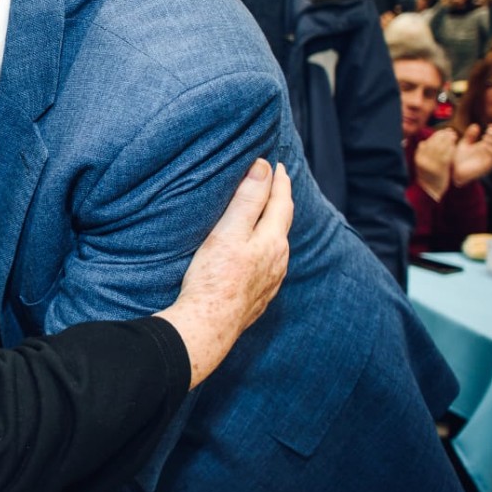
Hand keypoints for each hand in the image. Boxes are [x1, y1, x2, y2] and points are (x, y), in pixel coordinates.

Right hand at [154, 159, 292, 388]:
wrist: (208, 326)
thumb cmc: (215, 278)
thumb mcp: (228, 231)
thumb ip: (248, 199)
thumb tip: (264, 167)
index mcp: (273, 241)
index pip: (281, 203)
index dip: (279, 182)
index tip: (278, 165)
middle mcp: (278, 261)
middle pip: (283, 223)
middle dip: (281, 201)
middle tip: (277, 184)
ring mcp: (271, 281)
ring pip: (278, 245)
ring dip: (275, 225)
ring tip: (269, 215)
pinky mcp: (259, 296)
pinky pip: (269, 264)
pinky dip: (267, 248)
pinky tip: (258, 254)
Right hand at [413, 129, 455, 200]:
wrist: (430, 191)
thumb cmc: (428, 176)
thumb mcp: (421, 165)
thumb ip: (422, 153)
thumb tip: (422, 142)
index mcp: (418, 158)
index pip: (427, 142)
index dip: (435, 135)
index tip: (443, 131)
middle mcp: (424, 161)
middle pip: (434, 143)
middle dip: (443, 135)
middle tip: (450, 131)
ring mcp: (432, 165)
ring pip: (440, 148)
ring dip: (448, 140)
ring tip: (453, 135)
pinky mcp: (441, 169)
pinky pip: (446, 155)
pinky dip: (450, 148)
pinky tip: (454, 144)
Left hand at [451, 124, 491, 185]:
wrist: (455, 172)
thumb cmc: (459, 159)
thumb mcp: (464, 144)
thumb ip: (470, 136)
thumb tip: (476, 125)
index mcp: (486, 147)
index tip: (490, 126)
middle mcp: (491, 153)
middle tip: (489, 130)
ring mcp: (490, 159)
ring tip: (486, 137)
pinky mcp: (488, 165)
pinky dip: (491, 149)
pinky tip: (484, 145)